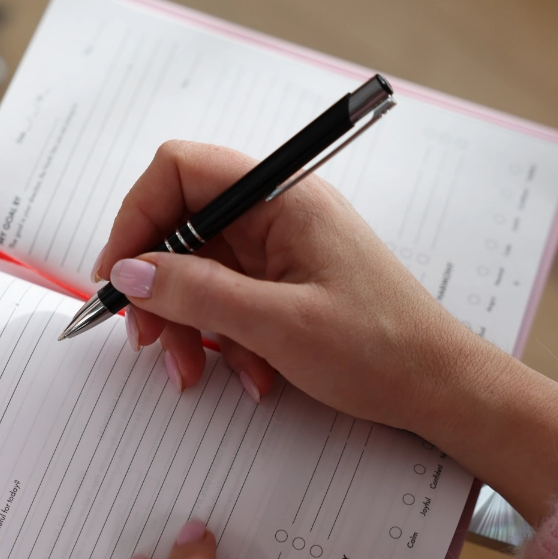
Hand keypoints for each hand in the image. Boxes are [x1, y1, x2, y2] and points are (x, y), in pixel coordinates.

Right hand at [94, 141, 557, 525]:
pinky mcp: (279, 285)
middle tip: (147, 338)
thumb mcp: (278, 325)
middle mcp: (274, 215)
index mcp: (281, 198)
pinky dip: (218, 338)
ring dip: (184, 323)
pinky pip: (223, 300)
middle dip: (157, 286)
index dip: (137, 217)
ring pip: (195, 271)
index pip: (180, 170)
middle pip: (180, 227)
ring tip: (192, 371)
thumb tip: (130, 272)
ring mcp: (276, 251)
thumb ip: (197, 293)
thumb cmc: (380, 348)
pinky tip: (245, 374)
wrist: (438, 388)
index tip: (119, 275)